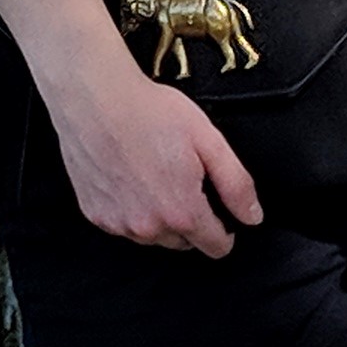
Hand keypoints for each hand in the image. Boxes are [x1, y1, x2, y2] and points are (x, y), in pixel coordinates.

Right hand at [50, 60, 263, 254]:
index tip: (221, 212)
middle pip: (184, 243)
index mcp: (182, 213)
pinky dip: (131, 209)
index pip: (216, 247)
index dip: (225, 231)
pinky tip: (131, 178)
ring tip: (155, 175)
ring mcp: (118, 224)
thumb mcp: (209, 141)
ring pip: (153, 236)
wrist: (94, 99)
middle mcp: (149, 228)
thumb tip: (252, 217)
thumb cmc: (149, 113)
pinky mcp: (95, 215)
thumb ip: (236, 185)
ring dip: (160, 217)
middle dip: (190, 220)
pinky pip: (123, 224)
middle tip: (183, 179)